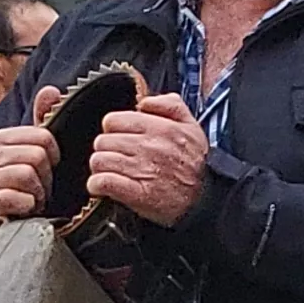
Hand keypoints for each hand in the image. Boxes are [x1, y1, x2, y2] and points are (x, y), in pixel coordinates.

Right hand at [0, 120, 57, 223]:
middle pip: (36, 155)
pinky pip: (12, 197)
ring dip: (38, 191)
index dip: (53, 155)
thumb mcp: (38, 149)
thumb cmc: (28, 182)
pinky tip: (25, 207)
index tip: (47, 166)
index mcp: (0, 139)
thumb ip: (44, 117)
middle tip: (41, 186)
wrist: (17, 219)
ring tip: (33, 196)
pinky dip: (27, 204)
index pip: (43, 136)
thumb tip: (50, 90)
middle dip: (46, 175)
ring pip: (26, 175)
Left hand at [87, 94, 210, 227]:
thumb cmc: (195, 165)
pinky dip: (97, 185)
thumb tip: (144, 102)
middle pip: (102, 141)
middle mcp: (149, 146)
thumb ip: (171, 105)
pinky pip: (102, 182)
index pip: (113, 120)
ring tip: (112, 172)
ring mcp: (141, 170)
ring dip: (101, 168)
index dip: (114, 130)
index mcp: (161, 128)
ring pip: (99, 160)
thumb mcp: (192, 127)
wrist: (206, 200)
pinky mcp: (135, 193)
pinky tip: (104, 187)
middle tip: (118, 158)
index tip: (121, 138)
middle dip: (107, 150)